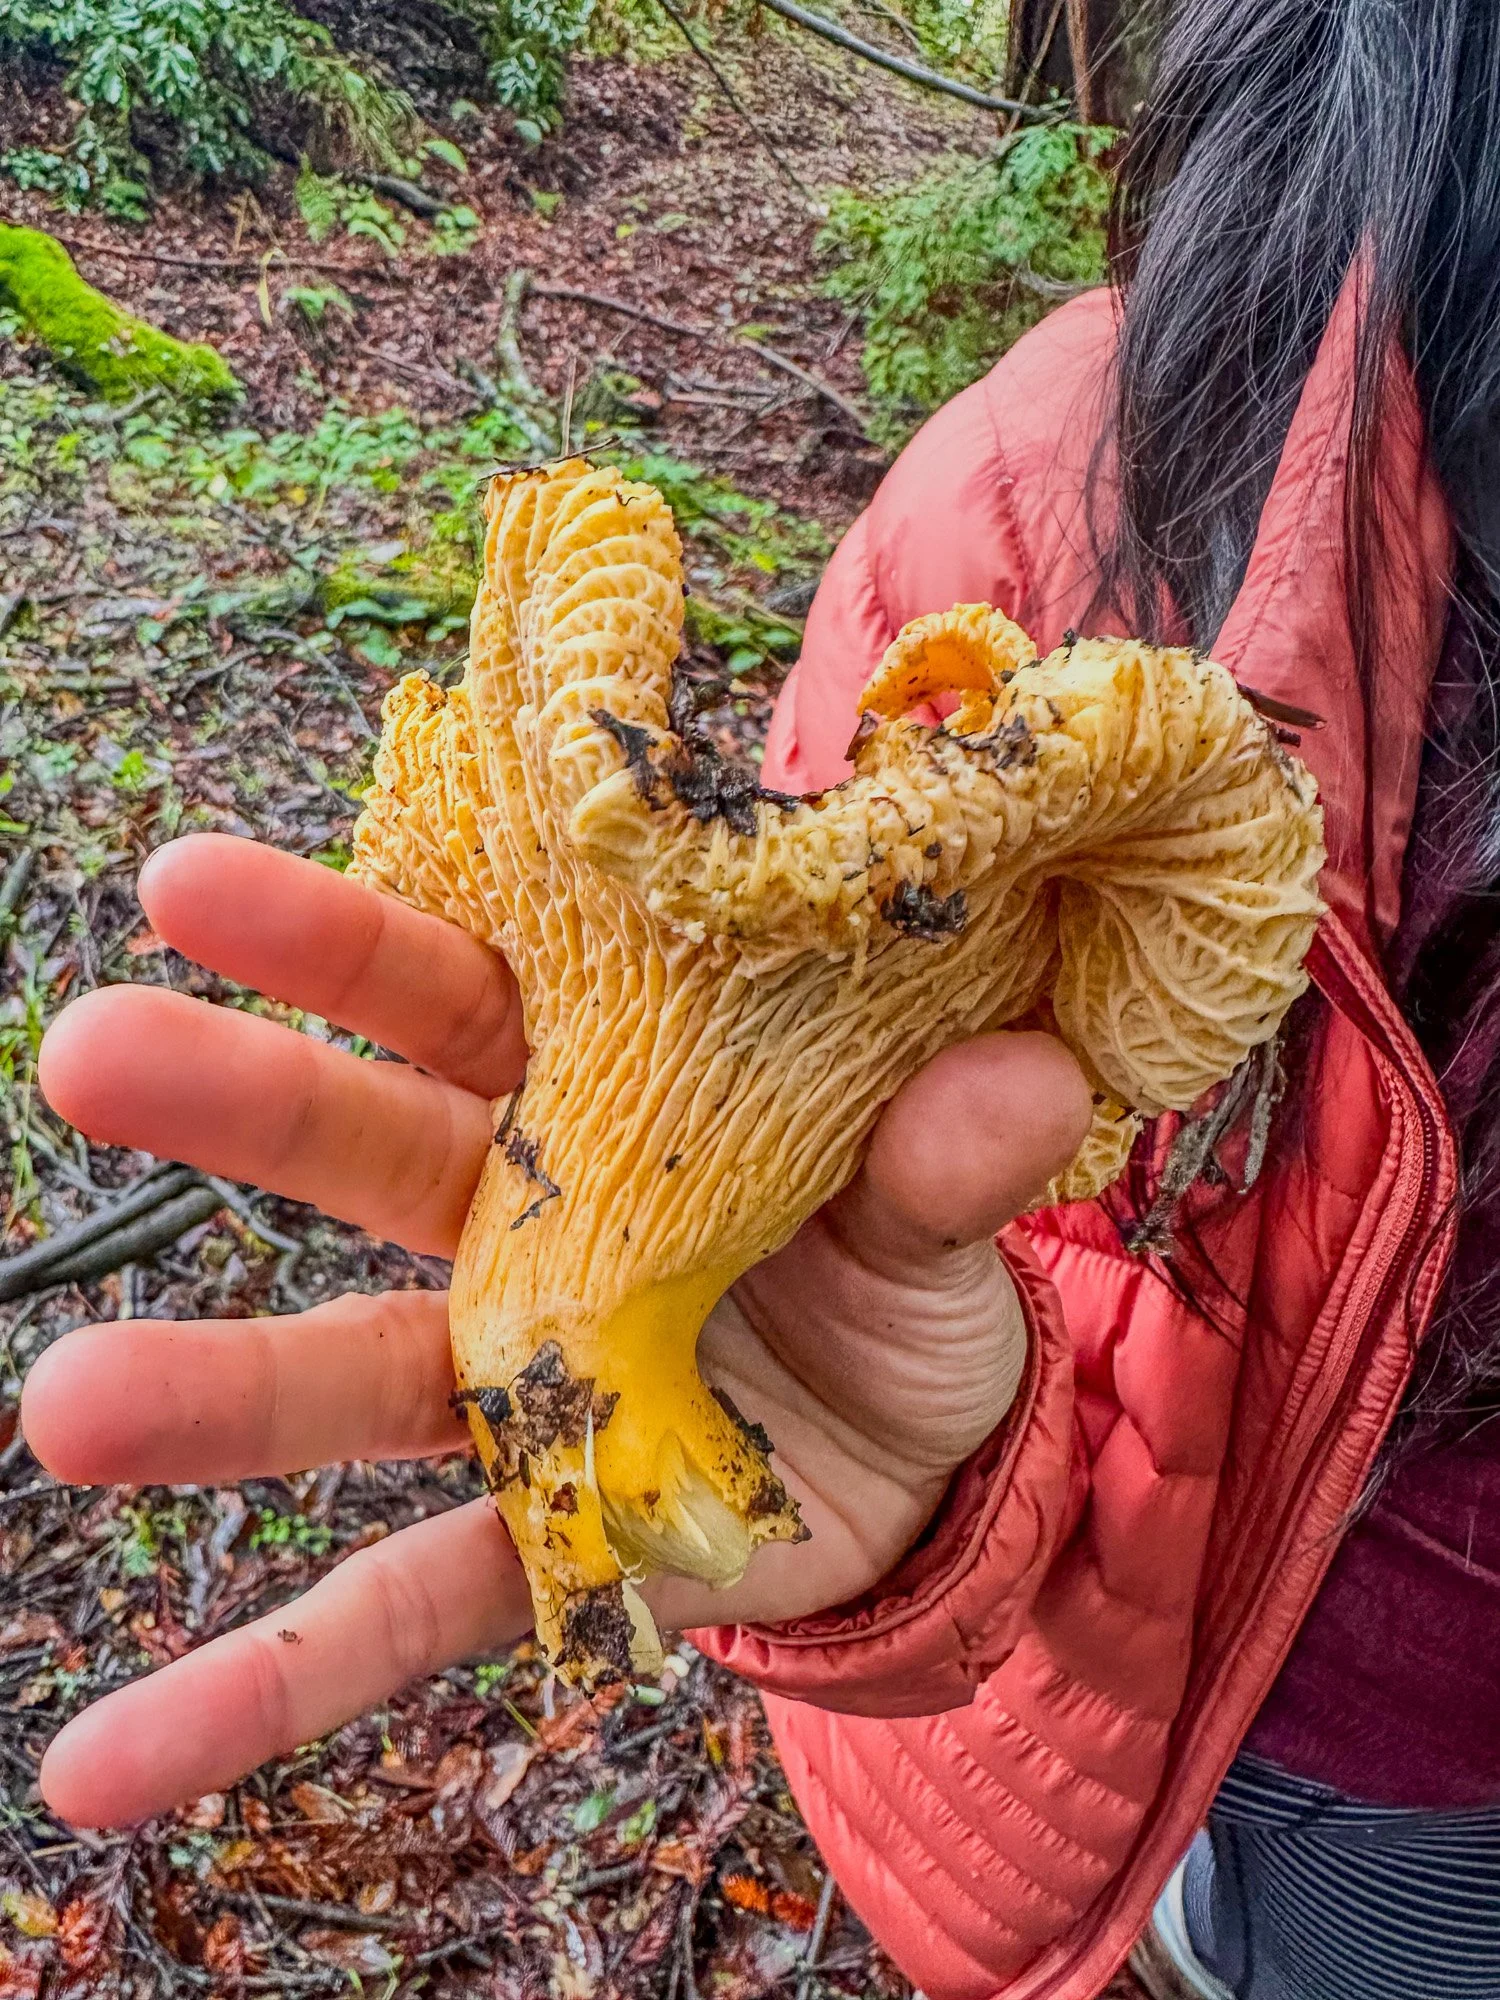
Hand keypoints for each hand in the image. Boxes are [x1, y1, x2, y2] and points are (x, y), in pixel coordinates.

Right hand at [22, 832, 1089, 1826]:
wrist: (927, 1473)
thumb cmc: (902, 1290)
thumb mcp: (936, 1221)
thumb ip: (944, 1159)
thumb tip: (1017, 1075)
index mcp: (613, 1108)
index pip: (465, 991)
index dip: (339, 936)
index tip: (196, 879)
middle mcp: (527, 1231)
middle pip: (364, 1147)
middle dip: (234, 1094)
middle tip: (91, 1045)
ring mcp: (513, 1390)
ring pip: (341, 1375)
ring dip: (204, 1389)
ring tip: (65, 1405)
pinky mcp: (538, 1537)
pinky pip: (393, 1611)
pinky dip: (261, 1684)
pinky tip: (100, 1760)